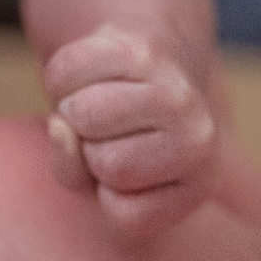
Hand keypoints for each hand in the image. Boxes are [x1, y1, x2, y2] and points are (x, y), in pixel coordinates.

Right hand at [41, 22, 219, 240]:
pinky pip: (69, 72)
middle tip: (112, 133)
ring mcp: (177, 89)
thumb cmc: (123, 140)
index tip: (126, 175)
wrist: (158, 64)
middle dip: (91, 150)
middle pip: (107, 164)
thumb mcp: (101, 185)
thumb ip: (72, 173)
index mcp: (200, 182)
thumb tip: (60, 126)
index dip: (106, 194)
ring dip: (73, 111)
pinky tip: (94, 77)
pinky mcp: (144, 49)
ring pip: (85, 116)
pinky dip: (65, 78)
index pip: (125, 212)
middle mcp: (201, 136)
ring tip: (102, 106)